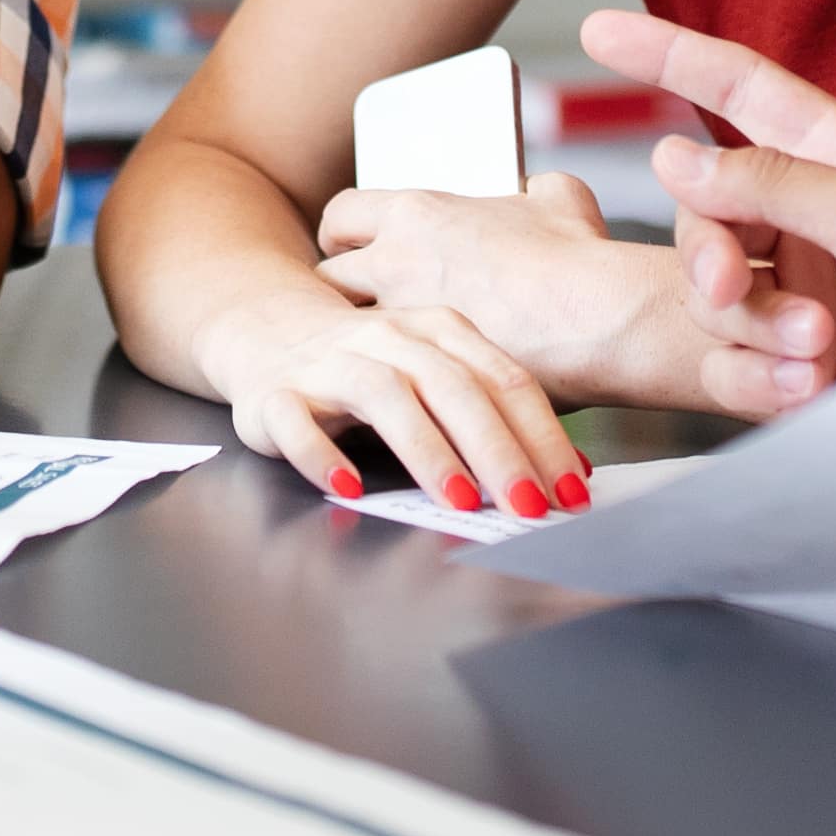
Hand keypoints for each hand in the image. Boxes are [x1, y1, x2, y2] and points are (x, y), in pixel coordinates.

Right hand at [190, 286, 588, 516]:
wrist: (266, 331)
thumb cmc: (369, 363)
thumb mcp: (436, 372)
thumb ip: (497, 411)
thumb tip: (570, 473)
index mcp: (436, 329)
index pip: (502, 379)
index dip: (541, 435)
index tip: (570, 490)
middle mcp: (387, 337)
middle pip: (452, 386)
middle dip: (497, 449)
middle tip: (528, 506)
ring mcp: (329, 362)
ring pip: (384, 397)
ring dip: (428, 451)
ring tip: (460, 502)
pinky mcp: (275, 394)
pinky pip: (297, 422)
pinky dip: (323, 454)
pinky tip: (349, 488)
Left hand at [314, 172, 827, 417]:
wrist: (599, 317)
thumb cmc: (581, 257)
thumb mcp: (560, 198)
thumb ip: (532, 190)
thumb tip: (532, 190)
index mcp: (418, 213)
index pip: (343, 215)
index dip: (342, 232)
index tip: (349, 245)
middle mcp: (393, 263)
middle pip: (325, 278)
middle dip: (338, 295)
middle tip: (360, 312)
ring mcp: (400, 321)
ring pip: (342, 335)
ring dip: (357, 345)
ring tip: (379, 359)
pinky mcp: (416, 376)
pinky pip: (379, 382)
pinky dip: (387, 387)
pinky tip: (405, 396)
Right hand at [583, 10, 835, 349]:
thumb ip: (776, 183)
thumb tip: (673, 159)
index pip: (740, 90)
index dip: (671, 55)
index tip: (601, 30)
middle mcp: (808, 220)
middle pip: (702, 211)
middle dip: (706, 252)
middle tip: (731, 287)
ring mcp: (797, 292)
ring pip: (706, 293)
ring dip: (750, 326)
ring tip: (815, 352)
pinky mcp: (791, 363)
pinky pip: (726, 363)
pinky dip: (755, 379)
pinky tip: (808, 390)